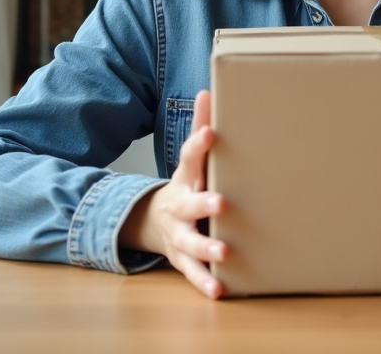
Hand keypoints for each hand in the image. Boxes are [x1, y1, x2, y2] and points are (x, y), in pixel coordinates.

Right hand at [118, 90, 227, 298]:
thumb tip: (207, 90)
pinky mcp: (183, 258)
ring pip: (190, 242)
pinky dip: (204, 283)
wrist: (156, 220)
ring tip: (224, 253)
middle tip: (221, 203)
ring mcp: (180, 233)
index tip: (210, 133)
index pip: (190, 157)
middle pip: (189, 204)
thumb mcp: (193, 159)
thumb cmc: (188, 184)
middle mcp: (180, 206)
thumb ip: (200, 128)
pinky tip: (219, 290)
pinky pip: (192, 272)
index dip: (199, 144)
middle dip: (204, 203)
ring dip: (206, 248)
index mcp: (186, 178)